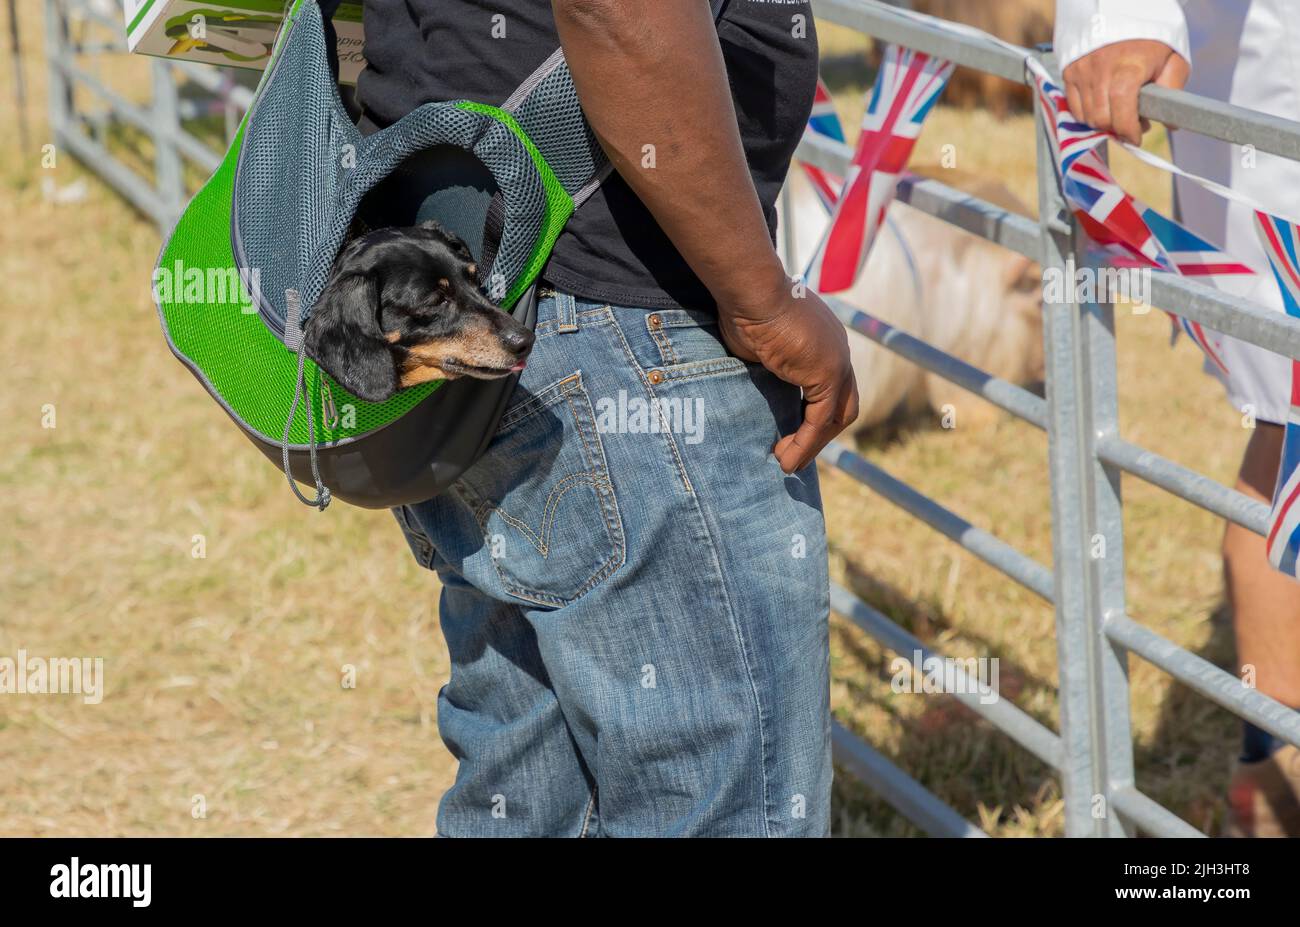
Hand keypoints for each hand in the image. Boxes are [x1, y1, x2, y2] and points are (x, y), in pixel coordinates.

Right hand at [717, 274, 858, 473]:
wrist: (752, 290)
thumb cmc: (745, 308)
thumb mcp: (757, 344)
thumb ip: (766, 366)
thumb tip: (754, 382)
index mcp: (824, 340)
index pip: (830, 385)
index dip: (812, 413)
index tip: (787, 432)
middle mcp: (837, 350)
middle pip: (843, 405)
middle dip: (820, 434)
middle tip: (792, 452)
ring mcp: (837, 362)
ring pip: (836, 418)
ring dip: (812, 445)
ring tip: (786, 463)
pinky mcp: (828, 375)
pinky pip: (820, 421)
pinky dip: (804, 444)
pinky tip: (785, 459)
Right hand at [1062, 40, 1188, 143]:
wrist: (1124, 10)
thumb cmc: (1151, 38)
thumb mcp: (1173, 59)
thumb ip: (1173, 90)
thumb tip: (1170, 123)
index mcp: (1128, 69)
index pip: (1121, 113)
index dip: (1128, 131)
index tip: (1137, 137)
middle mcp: (1101, 72)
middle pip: (1102, 118)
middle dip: (1117, 128)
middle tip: (1131, 124)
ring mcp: (1082, 72)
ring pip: (1087, 116)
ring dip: (1102, 122)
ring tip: (1117, 113)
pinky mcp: (1070, 72)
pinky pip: (1074, 106)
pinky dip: (1087, 113)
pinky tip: (1102, 105)